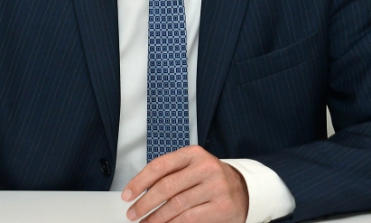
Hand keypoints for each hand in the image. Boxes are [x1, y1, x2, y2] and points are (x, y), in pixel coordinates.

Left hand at [122, 146, 247, 222]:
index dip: (139, 182)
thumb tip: (139, 191)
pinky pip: (189, 218)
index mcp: (193, 153)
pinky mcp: (222, 206)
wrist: (243, 189)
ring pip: (176, 206)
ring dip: (156, 218)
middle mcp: (205, 167)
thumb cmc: (209, 178)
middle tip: (132, 214)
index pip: (159, 166)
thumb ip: (169, 174)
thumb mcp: (191, 167)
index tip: (127, 195)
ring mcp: (216, 187)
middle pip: (166, 187)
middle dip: (145, 203)